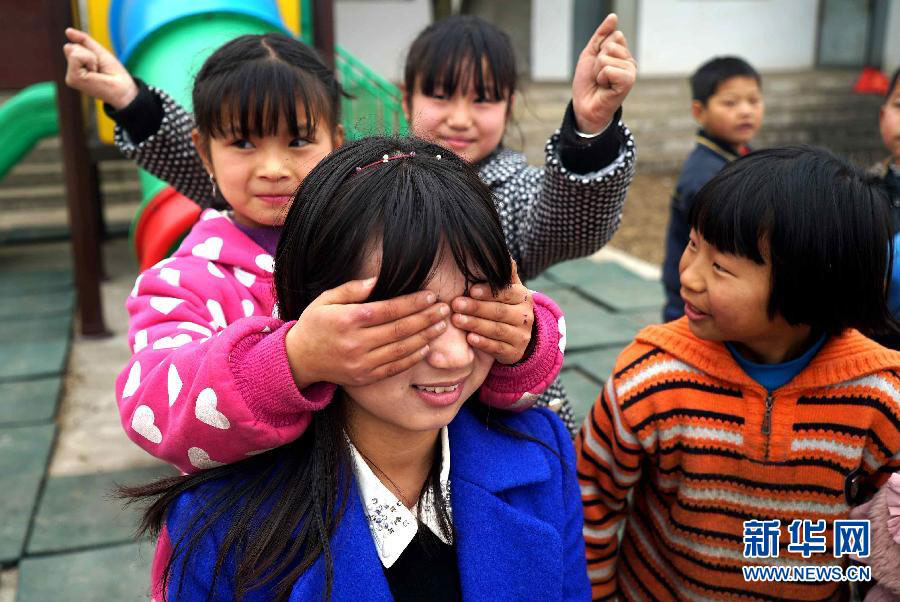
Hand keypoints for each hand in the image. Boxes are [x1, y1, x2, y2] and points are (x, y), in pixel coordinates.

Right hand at [63, 27, 137, 108]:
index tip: (98, 63)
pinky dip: (89, 60)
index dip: (88, 50)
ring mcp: (70, 77)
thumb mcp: (98, 52)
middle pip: (70, 47)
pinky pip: (76, 56)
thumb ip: (83, 41)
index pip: (72, 46)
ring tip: (97, 71)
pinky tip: (94, 73)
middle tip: (99, 68)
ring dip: (90, 57)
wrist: (124, 88)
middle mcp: (71, 73)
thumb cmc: (114, 73)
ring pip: (72, 50)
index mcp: (76, 68)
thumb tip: (67, 31)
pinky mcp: (72, 79)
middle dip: (89, 53)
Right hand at [285, 278, 449, 387]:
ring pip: (401, 349)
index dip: (413, 302)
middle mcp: (356, 342)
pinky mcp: (365, 378)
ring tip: (442, 326)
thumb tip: (377, 278)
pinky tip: (427, 347)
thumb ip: (352, 288)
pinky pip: (394, 368)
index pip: (388, 309)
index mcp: (348, 319)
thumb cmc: (315, 323)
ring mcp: (361, 362)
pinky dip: (412, 358)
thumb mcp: (326, 299)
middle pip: (399, 329)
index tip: (431, 295)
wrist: (299, 359)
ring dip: (425, 337)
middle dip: (426, 318)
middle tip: (445, 309)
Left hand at [450, 262, 533, 364]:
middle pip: (499, 311)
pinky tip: (469, 339)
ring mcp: (521, 335)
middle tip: (455, 304)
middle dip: (476, 308)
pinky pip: (498, 348)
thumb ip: (503, 272)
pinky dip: (483, 343)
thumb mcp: (507, 289)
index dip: (489, 291)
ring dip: (476, 324)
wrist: (519, 337)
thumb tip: (498, 248)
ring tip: (457, 320)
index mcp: (522, 296)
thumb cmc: (505, 306)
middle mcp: (525, 315)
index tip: (471, 289)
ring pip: (497, 330)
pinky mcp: (515, 352)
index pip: (507, 292)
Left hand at [571, 13, 636, 133]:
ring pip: (608, 57)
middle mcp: (629, 62)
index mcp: (623, 54)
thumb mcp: (591, 53)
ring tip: (601, 82)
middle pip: (611, 44)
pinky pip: (609, 68)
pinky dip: (602, 78)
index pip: (614, 35)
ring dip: (598, 71)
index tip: (598, 65)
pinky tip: (605, 87)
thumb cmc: (588, 82)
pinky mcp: (628, 81)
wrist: (584, 106)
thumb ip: (601, 35)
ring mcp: (631, 71)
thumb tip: (613, 17)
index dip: (600, 49)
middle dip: (598, 60)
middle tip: (599, 76)